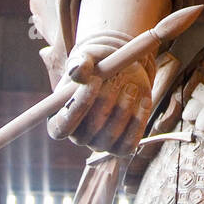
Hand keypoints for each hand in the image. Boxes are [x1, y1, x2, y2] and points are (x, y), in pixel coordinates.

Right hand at [47, 38, 153, 155]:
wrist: (123, 70)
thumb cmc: (98, 63)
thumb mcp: (87, 57)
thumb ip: (80, 63)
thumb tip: (79, 71)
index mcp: (59, 119)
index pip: (60, 128)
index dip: (77, 107)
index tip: (95, 80)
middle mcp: (78, 136)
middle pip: (86, 134)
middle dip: (105, 103)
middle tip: (118, 77)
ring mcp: (100, 143)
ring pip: (110, 136)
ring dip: (123, 108)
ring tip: (131, 84)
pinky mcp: (121, 146)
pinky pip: (129, 143)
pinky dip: (138, 121)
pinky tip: (144, 99)